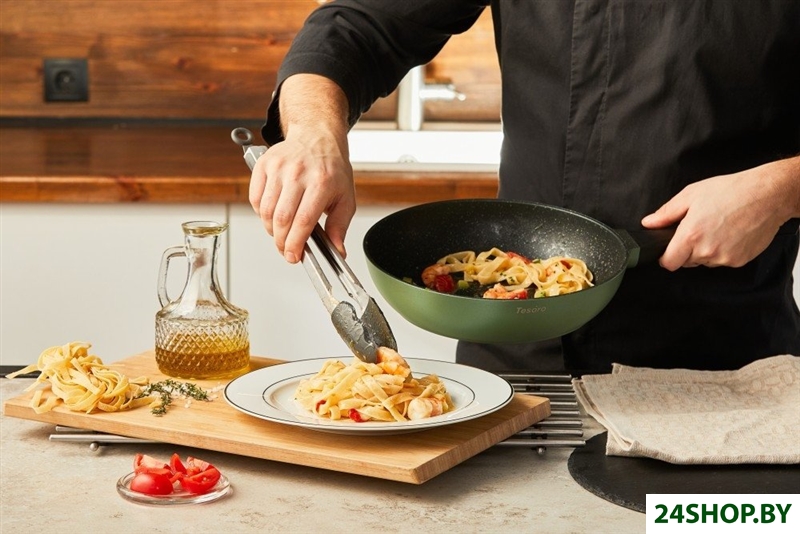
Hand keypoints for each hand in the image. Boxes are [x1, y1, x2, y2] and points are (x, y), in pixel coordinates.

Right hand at [249, 74, 354, 262]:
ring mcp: (279, 168)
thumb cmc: (331, 169)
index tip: (294, 256)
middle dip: (282, 242)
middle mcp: (298, 173)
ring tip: (282, 232)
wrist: (317, 138)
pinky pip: (256, 199)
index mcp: (322, 182)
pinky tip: (274, 214)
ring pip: (267, 211)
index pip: (303, 220)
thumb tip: (338, 251)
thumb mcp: (345, 198)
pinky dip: (262, 214)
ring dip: (271, 230)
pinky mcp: (263, 165)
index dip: (296, 243)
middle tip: (287, 250)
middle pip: (282, 218)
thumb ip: (339, 227)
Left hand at [641, 156, 799, 270]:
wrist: (767, 195)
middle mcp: (707, 250)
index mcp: (691, 235)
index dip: (666, 257)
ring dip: (706, 250)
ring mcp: (724, 258)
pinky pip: (723, 261)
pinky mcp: (739, 261)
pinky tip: (730, 234)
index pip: (669, 263)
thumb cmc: (732, 191)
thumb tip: (649, 223)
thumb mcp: (691, 195)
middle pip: (686, 262)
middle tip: (699, 229)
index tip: (668, 251)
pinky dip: (723, 251)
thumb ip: (666, 213)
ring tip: (718, 228)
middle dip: (687, 250)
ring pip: (705, 262)